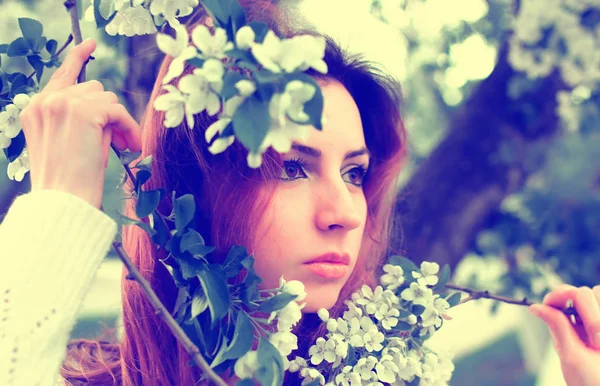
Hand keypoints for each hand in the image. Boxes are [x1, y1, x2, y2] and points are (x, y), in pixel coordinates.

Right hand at [19, 38, 141, 208]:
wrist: (62, 200)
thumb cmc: (67, 181)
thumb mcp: (65, 143)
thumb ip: (77, 119)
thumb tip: (107, 108)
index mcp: (36, 108)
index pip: (61, 75)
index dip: (78, 58)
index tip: (91, 43)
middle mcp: (46, 101)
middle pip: (94, 89)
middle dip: (111, 114)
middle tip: (122, 141)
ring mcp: (63, 103)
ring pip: (108, 99)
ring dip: (121, 123)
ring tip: (123, 147)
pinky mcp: (84, 111)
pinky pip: (118, 111)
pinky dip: (129, 128)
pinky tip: (131, 147)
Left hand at [529, 284, 599, 385]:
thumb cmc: (592, 381)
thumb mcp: (573, 357)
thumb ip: (558, 328)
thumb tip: (533, 307)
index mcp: (565, 326)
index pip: (556, 298)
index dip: (559, 294)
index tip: (568, 294)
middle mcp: (583, 318)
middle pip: (581, 293)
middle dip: (591, 315)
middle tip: (597, 342)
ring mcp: (598, 317)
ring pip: (598, 292)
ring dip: (599, 316)